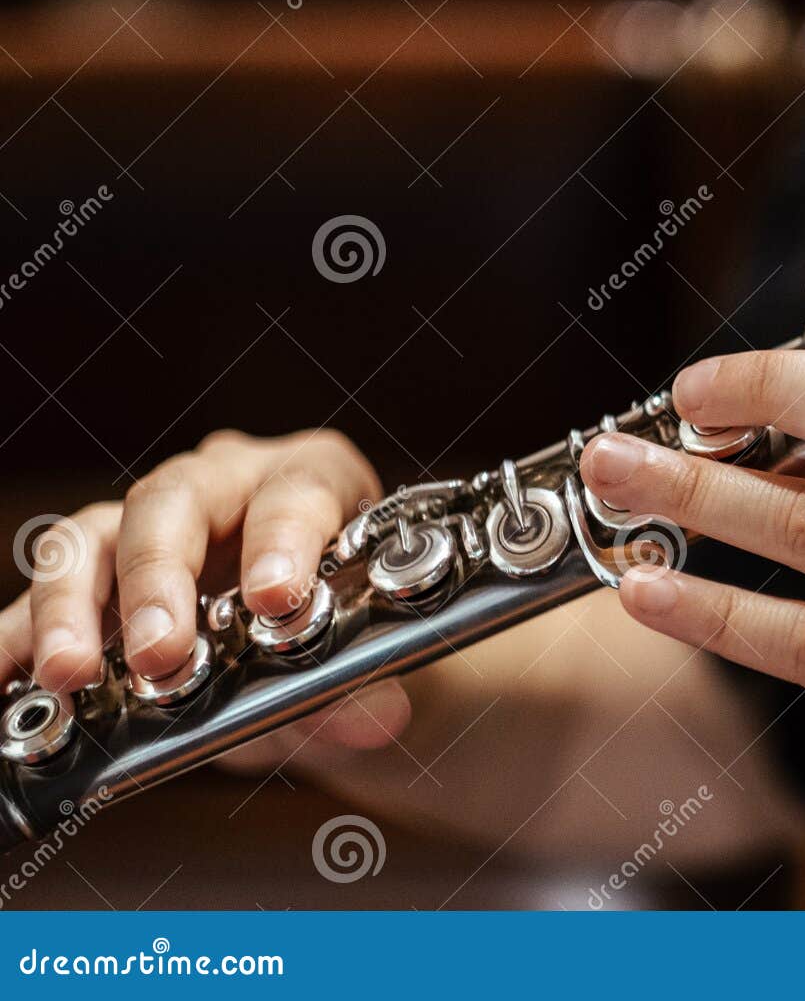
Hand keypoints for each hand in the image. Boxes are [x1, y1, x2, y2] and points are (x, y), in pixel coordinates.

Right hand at [2, 429, 410, 764]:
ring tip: (68, 673)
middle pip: (174, 501)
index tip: (277, 598)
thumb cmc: (349, 624)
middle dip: (159, 578)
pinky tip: (4, 679)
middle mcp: (226, 483)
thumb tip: (375, 718)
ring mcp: (151, 523)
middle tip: (160, 654)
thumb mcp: (367, 653)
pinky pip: (40, 594)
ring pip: (91, 537)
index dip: (285, 539)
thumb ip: (363, 683)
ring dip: (71, 607)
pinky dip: (17, 634)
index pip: (297, 491)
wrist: (319, 647)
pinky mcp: (97, 574)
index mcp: (313, 480)